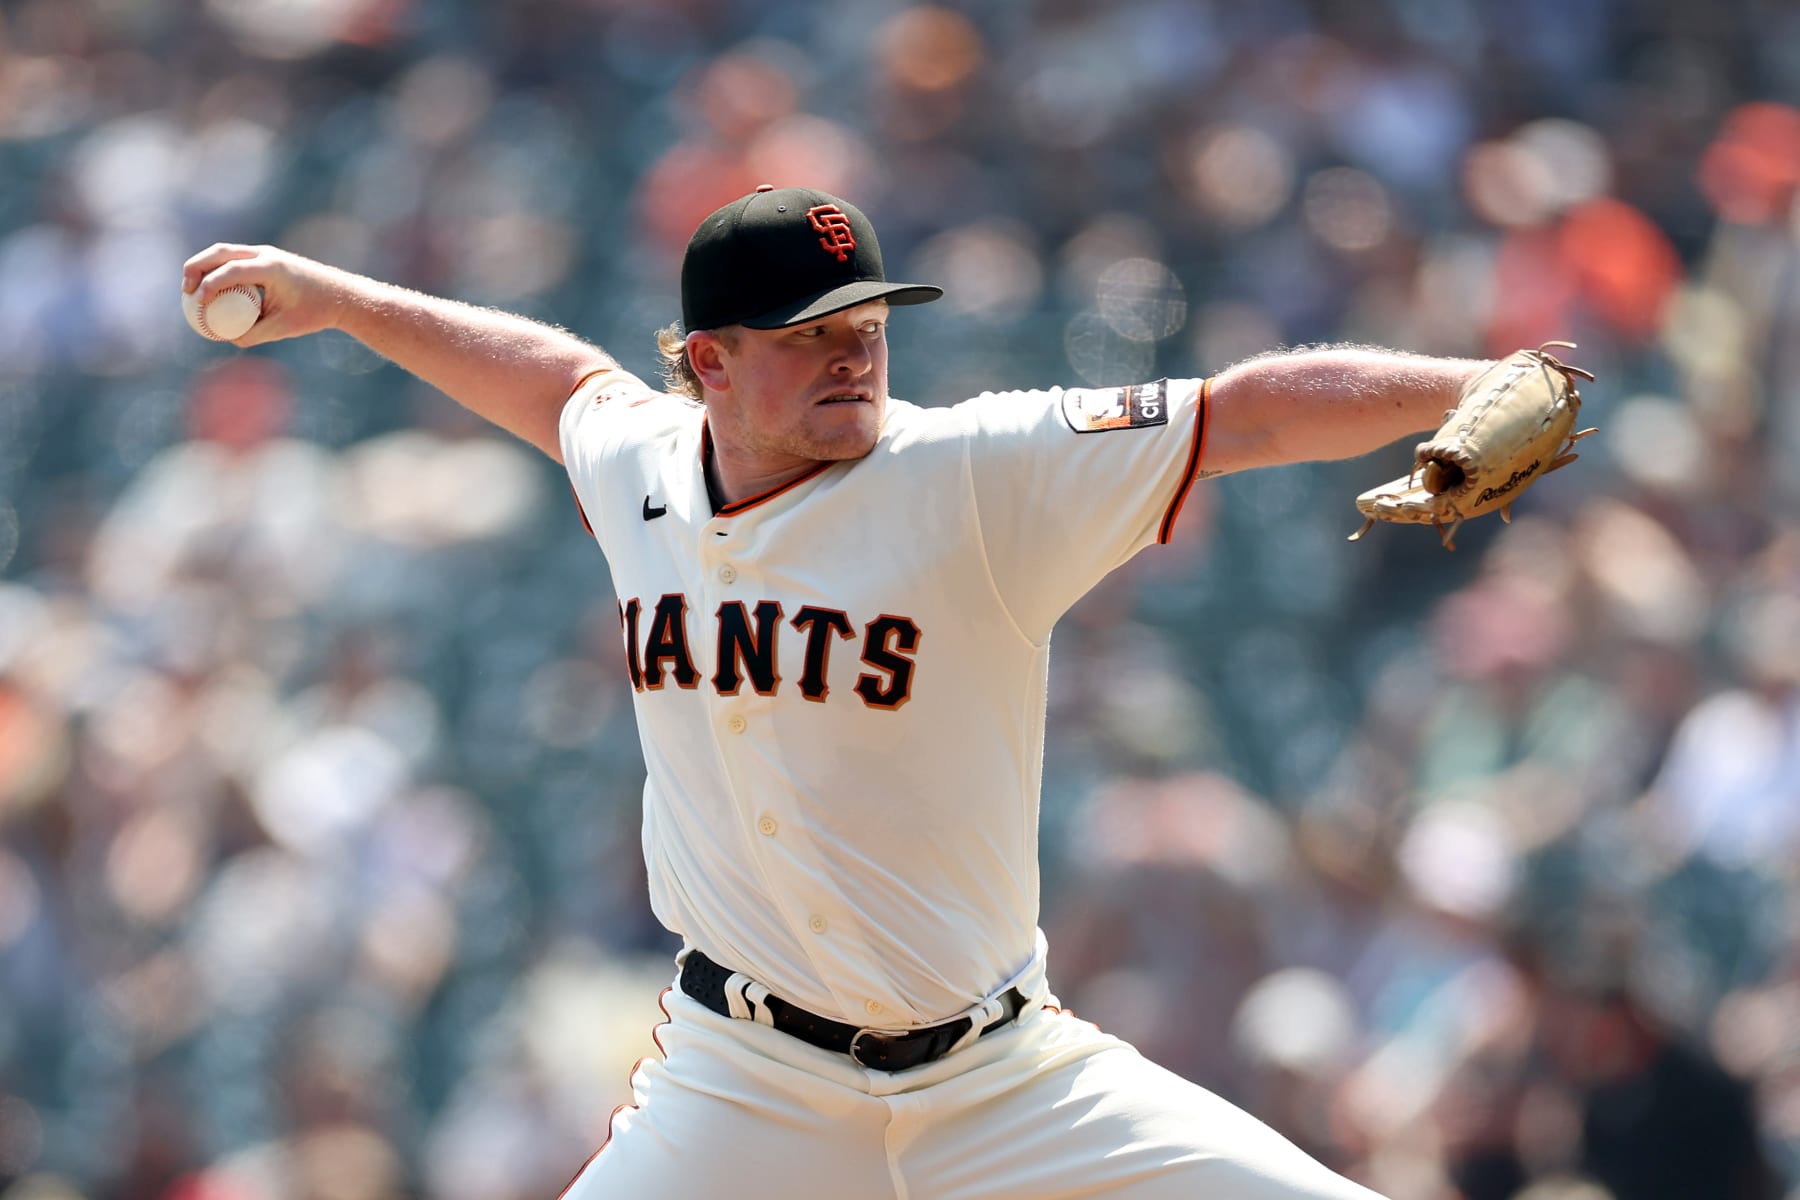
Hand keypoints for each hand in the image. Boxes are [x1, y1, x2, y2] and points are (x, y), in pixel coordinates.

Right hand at [180, 244, 353, 346]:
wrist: (340, 295)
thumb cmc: (315, 312)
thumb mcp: (284, 328)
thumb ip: (255, 335)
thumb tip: (226, 339)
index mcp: (271, 267)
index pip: (231, 270)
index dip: (210, 285)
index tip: (198, 303)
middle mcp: (265, 254)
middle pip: (220, 252)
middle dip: (196, 268)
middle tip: (185, 291)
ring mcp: (265, 252)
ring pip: (225, 251)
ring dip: (204, 265)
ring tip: (191, 289)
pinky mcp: (265, 257)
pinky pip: (234, 258)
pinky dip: (217, 268)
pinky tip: (209, 286)